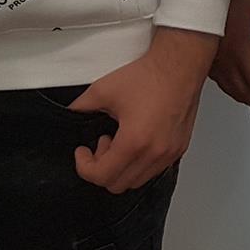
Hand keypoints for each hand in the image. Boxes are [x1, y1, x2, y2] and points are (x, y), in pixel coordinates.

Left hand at [71, 27, 216, 192]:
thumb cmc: (149, 76)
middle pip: (118, 184)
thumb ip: (80, 107)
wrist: (180, 65)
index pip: (101, 176)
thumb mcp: (104, 90)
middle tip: (101, 145)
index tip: (82, 152)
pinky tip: (137, 140)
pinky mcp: (179, 148)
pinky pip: (154, 170)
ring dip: (122, 168)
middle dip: (102, 168)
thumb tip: (70, 115)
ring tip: (120, 142)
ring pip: (137, 181)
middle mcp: (154, 153)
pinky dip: (140, 164)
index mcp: (134, 142)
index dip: (84, 167)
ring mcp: (169, 153)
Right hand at [209, 0, 249, 116]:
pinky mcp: (205, 62)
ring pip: (231, 90)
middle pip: (245, 92)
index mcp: (240, 51)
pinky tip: (236, 91)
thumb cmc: (219, 0)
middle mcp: (226, 62)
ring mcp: (214, 64)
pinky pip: (221, 83)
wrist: (193, 0)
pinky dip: (232, 91)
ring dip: (246, 101)